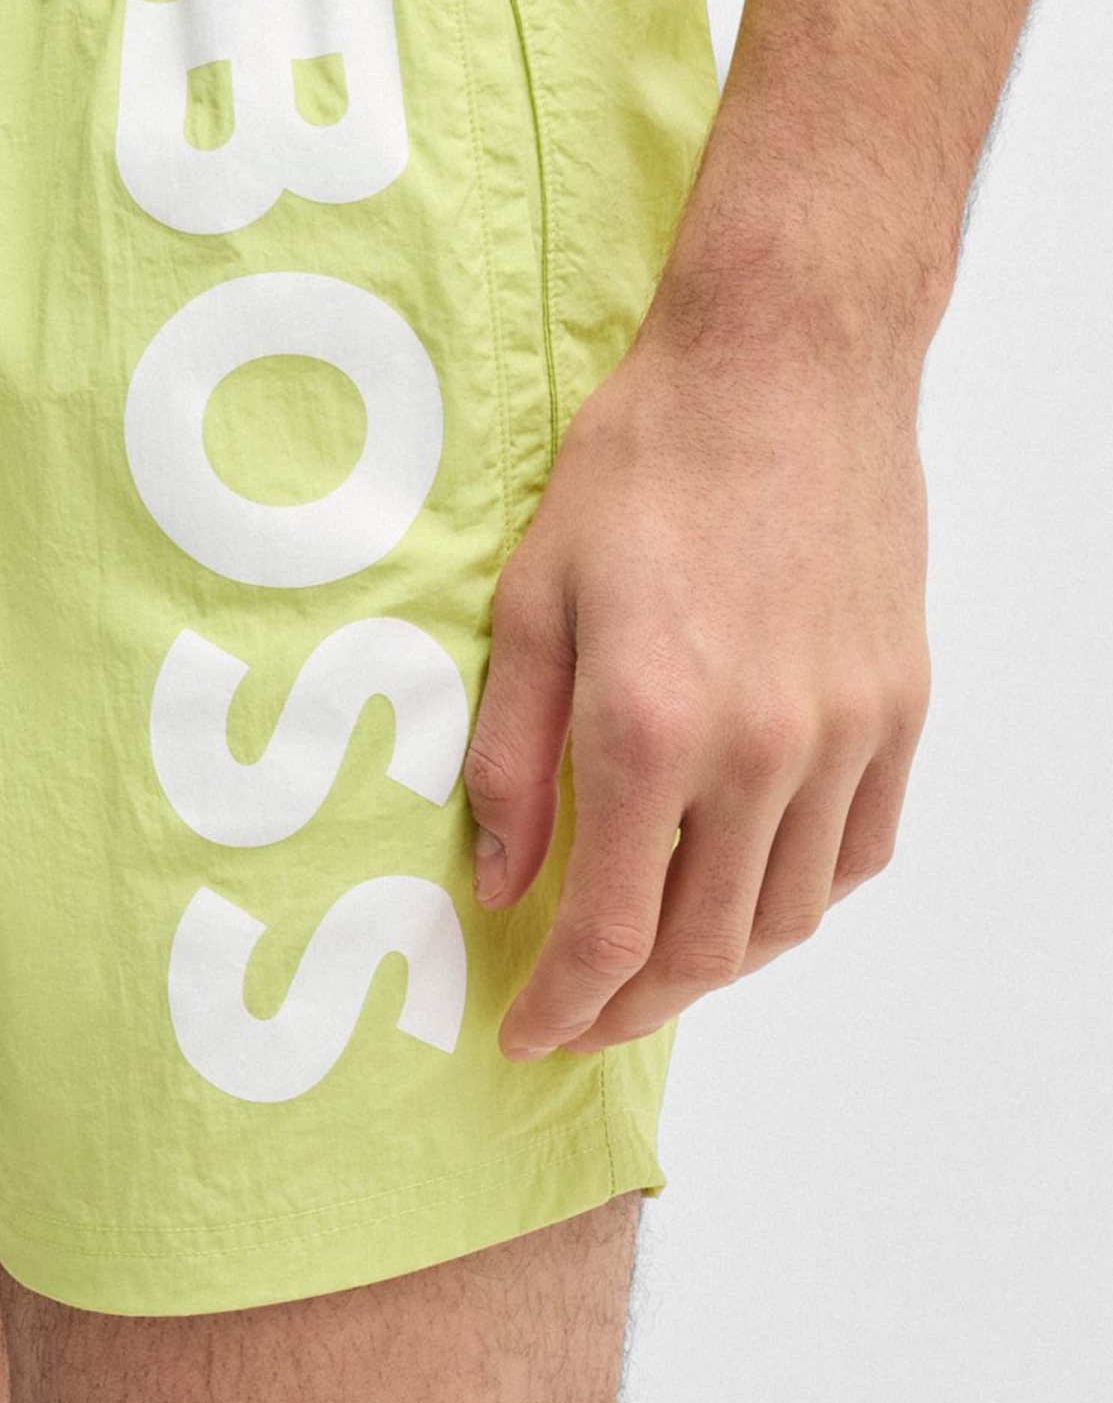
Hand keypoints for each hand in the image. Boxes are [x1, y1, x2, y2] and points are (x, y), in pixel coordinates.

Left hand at [462, 313, 929, 1057]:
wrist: (781, 368)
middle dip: (634, 1005)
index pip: (611, 929)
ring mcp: (845, 734)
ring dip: (719, 963)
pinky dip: (802, 894)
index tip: (528, 1033)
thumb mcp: (534, 597)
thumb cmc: (644, 462)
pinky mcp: (898, 707)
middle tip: (582, 1016)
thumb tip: (503, 882)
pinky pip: (859, 850)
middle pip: (706, 947)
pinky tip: (752, 884)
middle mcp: (762, 749)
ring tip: (659, 963)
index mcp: (652, 724)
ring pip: (789, 914)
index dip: (566, 1003)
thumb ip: (513, 755)